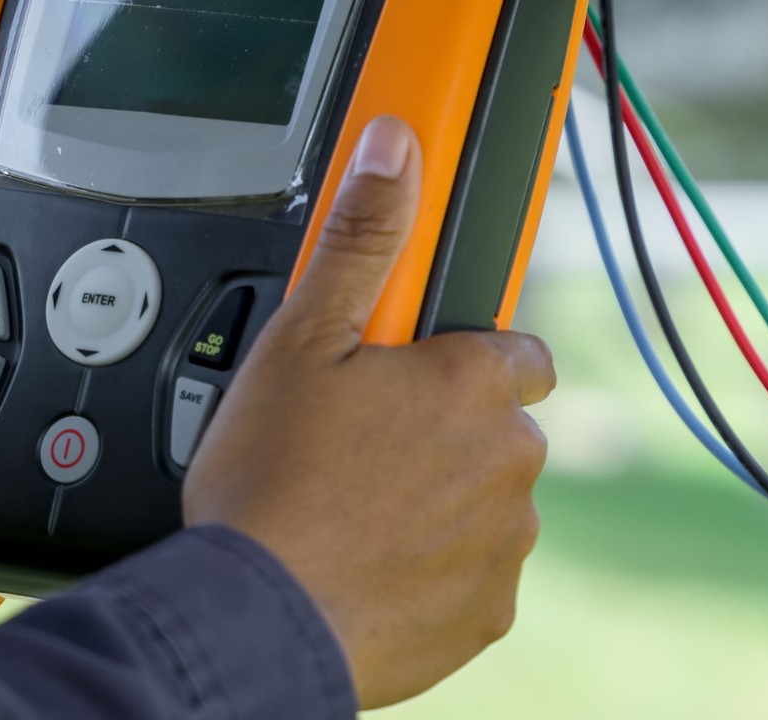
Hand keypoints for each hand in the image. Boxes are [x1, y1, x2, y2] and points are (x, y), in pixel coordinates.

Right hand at [183, 116, 554, 708]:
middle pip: (498, 425)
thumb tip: (397, 146)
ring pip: (488, 499)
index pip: (514, 351)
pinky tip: (372, 559)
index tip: (417, 374)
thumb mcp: (301, 339)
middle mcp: (509, 460)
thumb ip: (362, 238)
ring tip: (357, 506)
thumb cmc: (271, 487)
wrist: (253, 622)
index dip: (460, 358)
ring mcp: (503, 540)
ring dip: (443, 496)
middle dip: (447, 428)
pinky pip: (476, 571)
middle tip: (364, 445)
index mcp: (473, 385)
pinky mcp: (488, 611)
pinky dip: (437, 565)